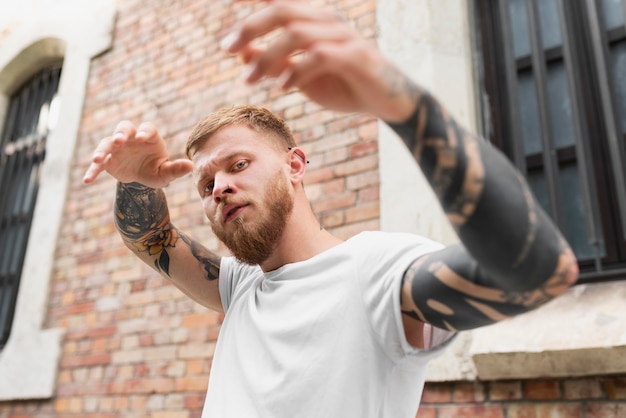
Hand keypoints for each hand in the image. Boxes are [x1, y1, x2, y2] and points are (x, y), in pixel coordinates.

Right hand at [82, 121, 193, 187]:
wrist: (142, 179)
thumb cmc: (157, 170)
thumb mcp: (166, 173)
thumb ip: (176, 169)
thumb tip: (191, 166)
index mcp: (149, 137)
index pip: (148, 129)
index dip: (145, 131)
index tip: (143, 137)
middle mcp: (132, 138)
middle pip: (124, 128)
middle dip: (121, 133)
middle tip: (118, 140)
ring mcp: (117, 147)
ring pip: (107, 142)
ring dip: (101, 149)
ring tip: (97, 159)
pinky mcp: (107, 160)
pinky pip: (98, 163)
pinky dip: (92, 170)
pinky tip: (87, 180)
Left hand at [223, 0, 419, 121]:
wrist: (387, 101)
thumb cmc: (343, 86)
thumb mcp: (301, 77)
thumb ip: (275, 63)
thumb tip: (243, 54)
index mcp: (315, 21)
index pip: (280, 2)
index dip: (253, 0)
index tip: (222, 5)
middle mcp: (328, 21)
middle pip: (282, 11)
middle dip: (251, 27)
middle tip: (226, 48)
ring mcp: (344, 36)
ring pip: (297, 34)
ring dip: (267, 57)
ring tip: (248, 80)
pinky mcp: (356, 56)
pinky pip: (320, 56)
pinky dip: (296, 70)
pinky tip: (281, 87)